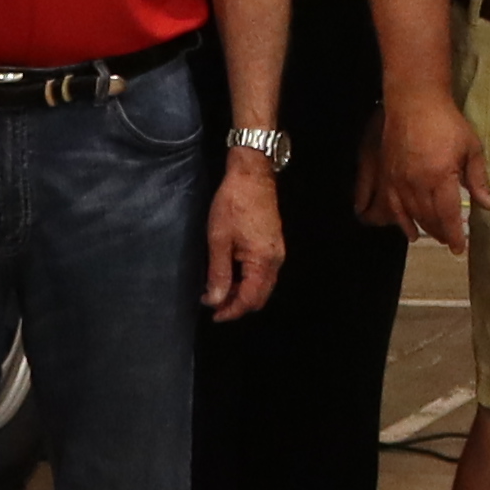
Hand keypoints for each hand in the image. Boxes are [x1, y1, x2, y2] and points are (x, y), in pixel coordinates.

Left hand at [204, 159, 284, 322]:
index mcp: (263, 261)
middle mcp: (275, 261)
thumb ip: (219, 272)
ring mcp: (277, 253)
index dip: (231, 311)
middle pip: (260, 297)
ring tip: (219, 291)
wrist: (252, 175)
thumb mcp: (219, 239)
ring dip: (243, 293)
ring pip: (263, 286)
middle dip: (238, 305)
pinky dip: (248, 281)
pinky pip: (264, 274)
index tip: (212, 314)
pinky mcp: (274, 245)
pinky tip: (231, 275)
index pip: (250, 299)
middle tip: (214, 304)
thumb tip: (216, 300)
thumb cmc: (232, 204)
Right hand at [367, 87, 487, 251]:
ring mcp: (399, 181)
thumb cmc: (447, 122)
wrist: (413, 102)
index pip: (448, 216)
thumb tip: (489, 205)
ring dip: (427, 229)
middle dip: (443, 233)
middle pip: (430, 218)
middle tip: (452, 242)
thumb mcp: (471, 148)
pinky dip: (402, 223)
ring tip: (439, 236)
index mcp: (440, 177)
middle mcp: (417, 184)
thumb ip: (478, 179)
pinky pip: (393, 207)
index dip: (455, 235)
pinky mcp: (387, 177)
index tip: (460, 248)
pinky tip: (410, 233)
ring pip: (413, 215)